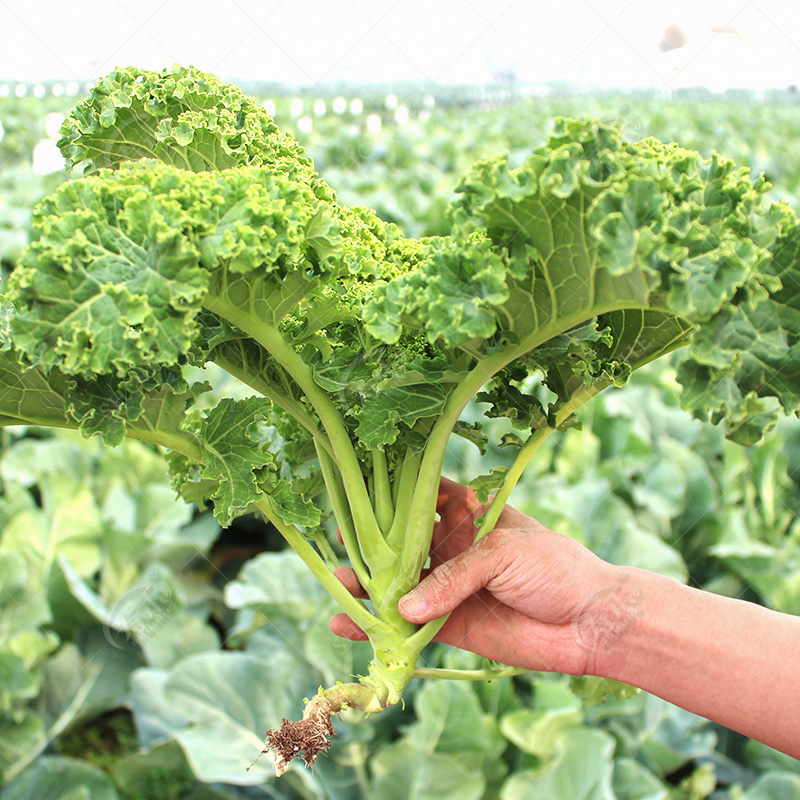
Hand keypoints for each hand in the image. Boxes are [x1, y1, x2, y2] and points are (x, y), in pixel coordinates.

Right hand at [330, 476, 622, 675]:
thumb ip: (454, 575)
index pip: (422, 498)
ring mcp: (449, 589)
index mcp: (467, 517)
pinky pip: (408, 628)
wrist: (589, 621)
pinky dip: (380, 629)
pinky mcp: (452, 627)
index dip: (391, 497)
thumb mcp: (503, 551)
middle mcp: (452, 549)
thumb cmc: (554, 566)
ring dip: (367, 588)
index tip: (358, 494)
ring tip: (337, 587)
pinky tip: (348, 627)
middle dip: (370, 546)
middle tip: (337, 545)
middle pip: (402, 545)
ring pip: (398, 587)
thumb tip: (406, 606)